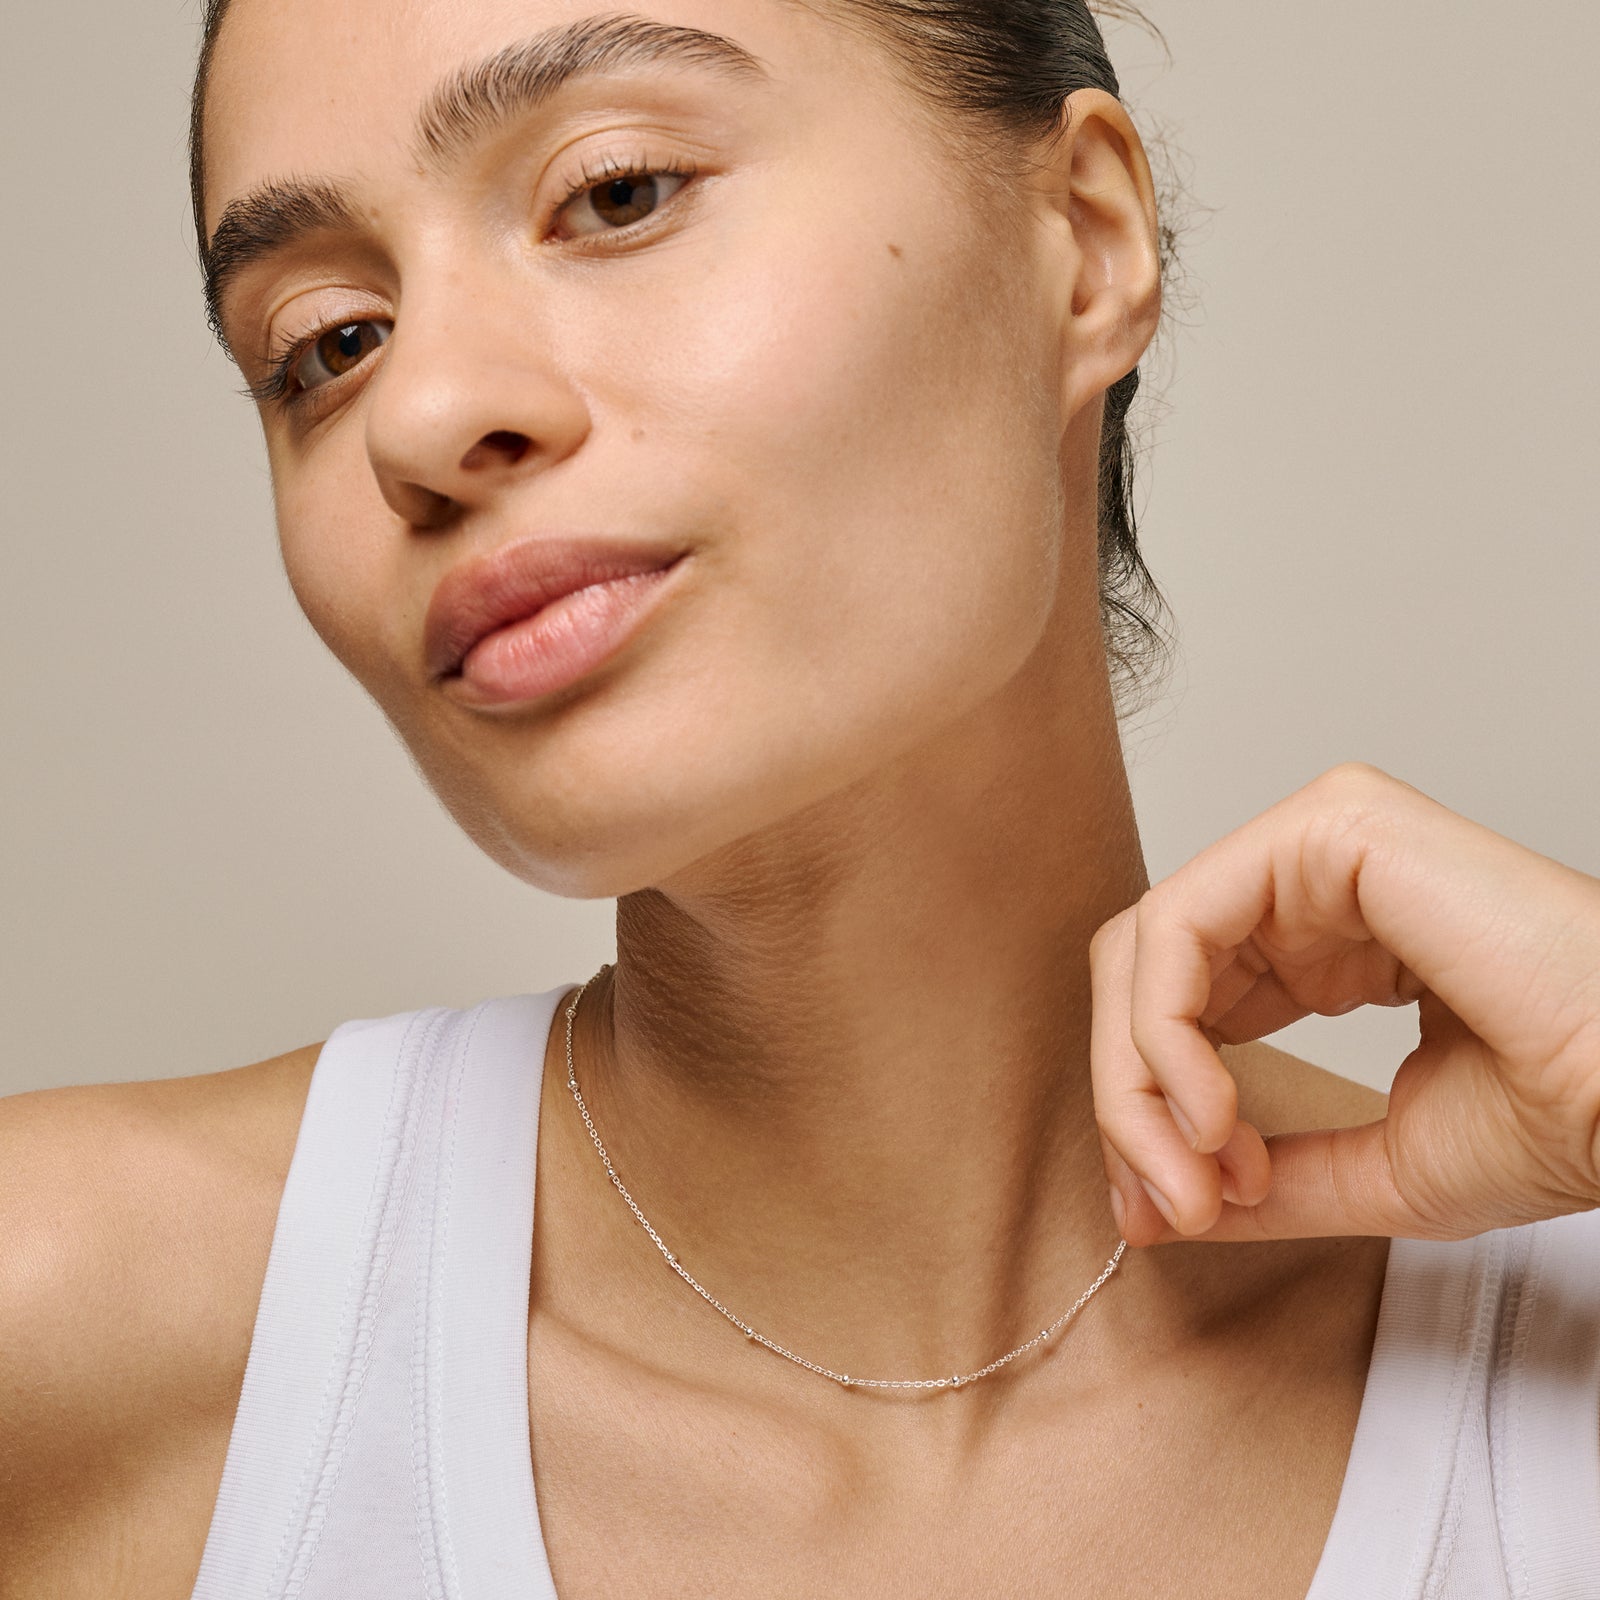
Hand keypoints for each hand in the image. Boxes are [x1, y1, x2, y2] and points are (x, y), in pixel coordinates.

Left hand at [1089, 763, 1599, 1246]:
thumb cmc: (1557, 1118)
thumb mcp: (1369, 1169)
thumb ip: (1260, 1178)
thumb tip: (1157, 1206)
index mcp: (1324, 937)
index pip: (1176, 1001)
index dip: (1144, 1104)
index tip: (1171, 1208)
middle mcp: (1310, 879)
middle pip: (1140, 971)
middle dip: (1130, 1097)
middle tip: (1169, 1201)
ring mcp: (1316, 844)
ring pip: (1144, 948)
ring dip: (1140, 1078)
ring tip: (1201, 1173)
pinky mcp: (1329, 830)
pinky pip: (1180, 924)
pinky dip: (1166, 1032)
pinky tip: (1216, 1115)